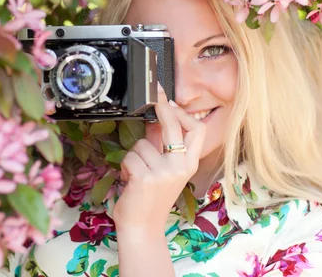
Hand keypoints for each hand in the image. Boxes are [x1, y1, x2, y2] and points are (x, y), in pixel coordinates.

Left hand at [112, 85, 205, 231]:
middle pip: (174, 126)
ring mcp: (164, 172)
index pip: (196, 130)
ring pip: (142, 143)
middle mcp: (181, 167)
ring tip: (136, 172)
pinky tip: (130, 180)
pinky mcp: (146, 177)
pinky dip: (125, 166)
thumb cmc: (151, 198)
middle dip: (162, 107)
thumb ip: (164, 147)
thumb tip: (157, 117)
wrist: (142, 227)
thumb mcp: (166, 171)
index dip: (183, 113)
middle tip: (155, 94)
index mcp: (189, 164)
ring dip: (134, 155)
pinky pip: (130, 157)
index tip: (169, 101)